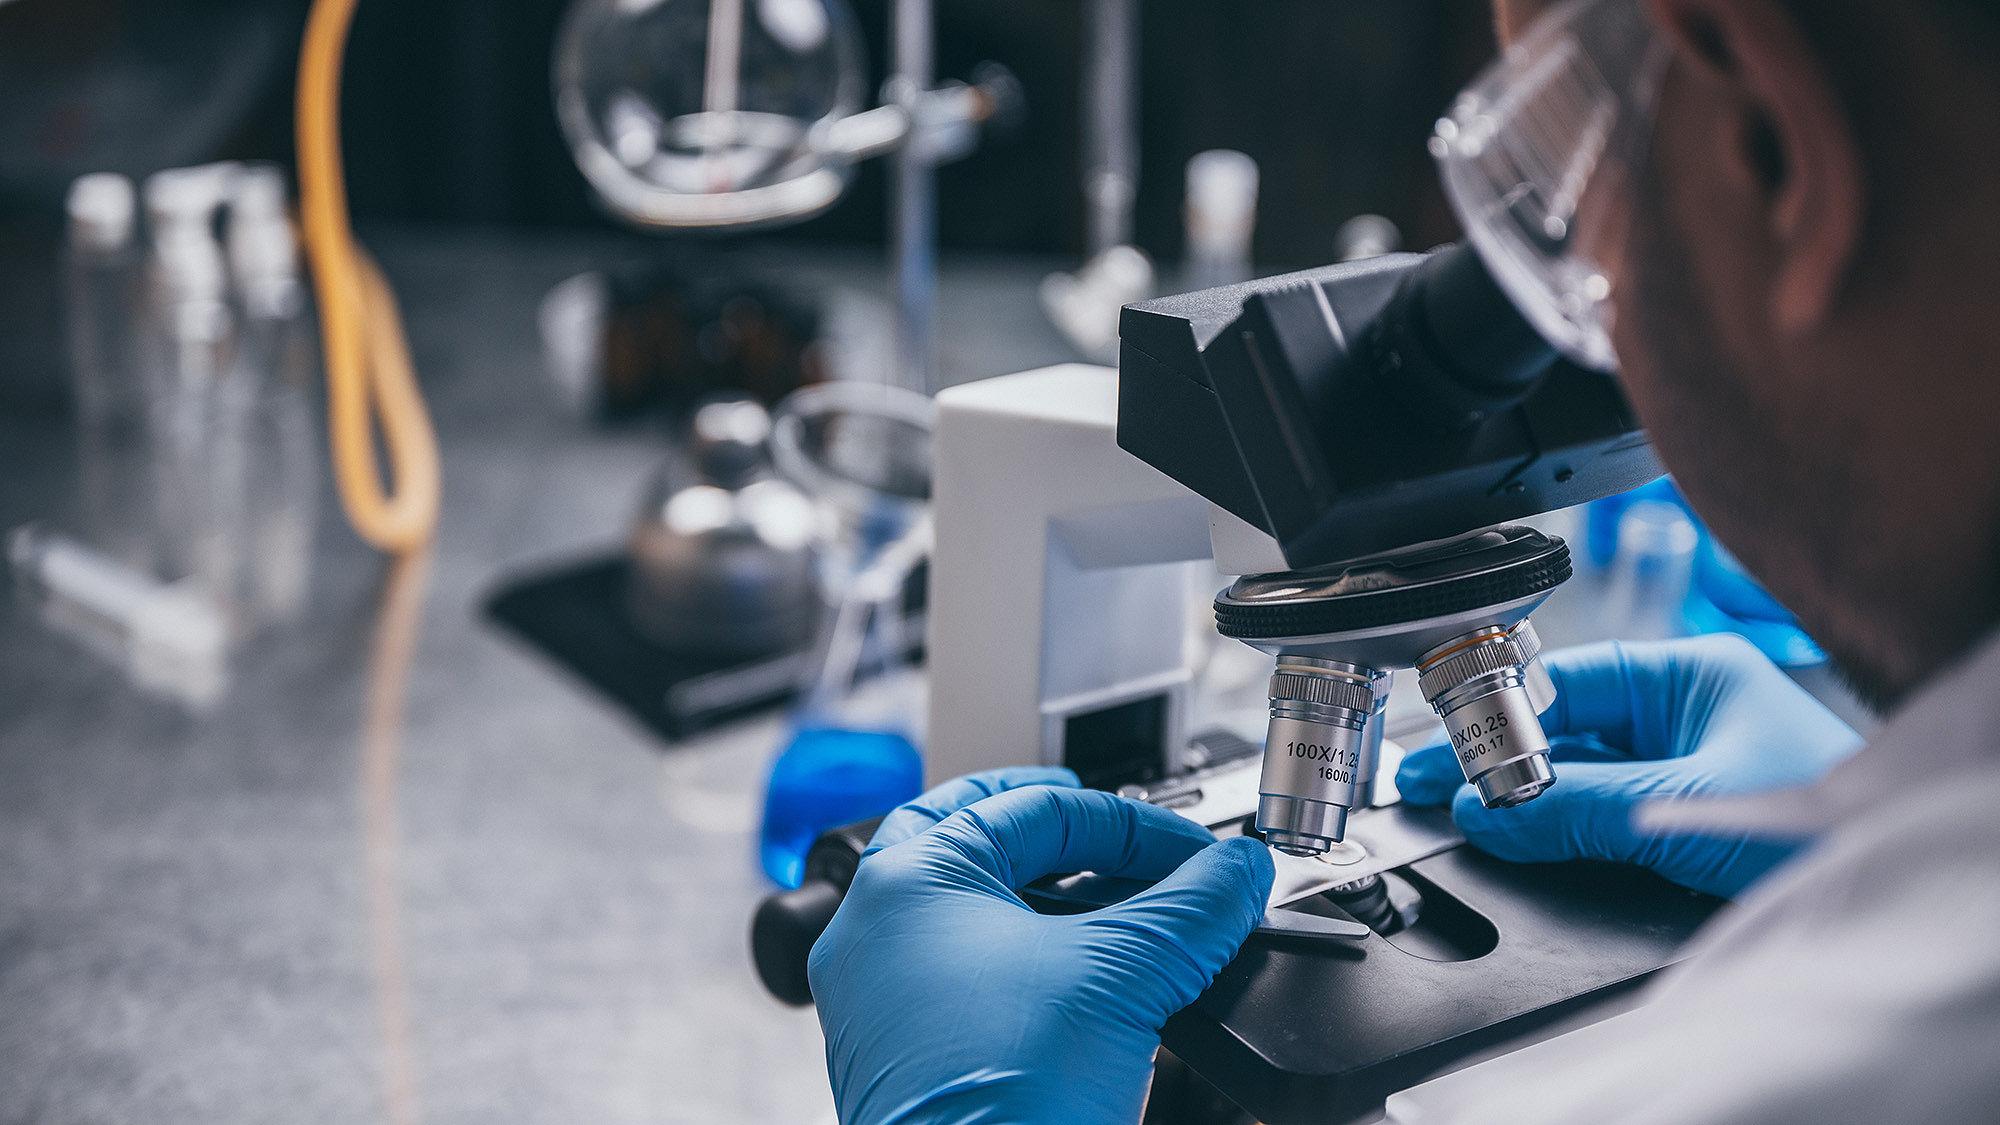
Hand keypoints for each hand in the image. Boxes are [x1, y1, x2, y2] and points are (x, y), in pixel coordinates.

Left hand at [808, 767, 1273, 1124]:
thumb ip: (1192, 907)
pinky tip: (1070, 972)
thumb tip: (1235, 872)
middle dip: (1041, 824)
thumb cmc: (1007, 1100)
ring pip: (958, 906)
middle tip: (1093, 815)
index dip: (1133, 826)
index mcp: (910, 881)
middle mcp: (876, 931)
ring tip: (1095, 891)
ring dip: (1031, 889)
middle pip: (968, 836)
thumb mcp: (1124, 976)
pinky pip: (956, 972)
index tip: (1196, 854)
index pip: (1037, 811)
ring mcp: (881, 996)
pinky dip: (1016, 954)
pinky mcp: (904, 1054)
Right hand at [1396, 634, 1862, 897]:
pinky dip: (1561, 824)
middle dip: (1497, 753)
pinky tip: (1519, 833)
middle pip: (1568, 727)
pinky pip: (1608, 811)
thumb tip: (1490, 812)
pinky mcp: (1693, 817)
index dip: (1504, 714)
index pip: (1569, 680)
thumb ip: (1575, 810)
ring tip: (1456, 804)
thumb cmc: (1823, 816)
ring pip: (1584, 773)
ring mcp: (1690, 764)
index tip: (1453, 748)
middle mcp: (1686, 711)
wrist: (1887, 874)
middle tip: (1428, 776)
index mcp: (1688, 674)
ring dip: (1524, 791)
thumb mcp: (1679, 805)